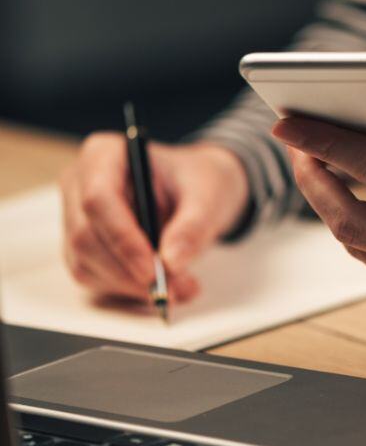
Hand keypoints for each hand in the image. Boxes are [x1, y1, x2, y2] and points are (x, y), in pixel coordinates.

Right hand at [60, 134, 248, 302]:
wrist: (198, 190)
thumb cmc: (199, 181)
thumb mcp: (208, 195)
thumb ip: (194, 226)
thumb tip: (172, 262)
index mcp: (104, 154)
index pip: (98, 200)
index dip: (123, 240)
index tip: (154, 271)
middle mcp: (80, 184)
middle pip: (86, 237)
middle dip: (129, 272)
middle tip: (175, 290)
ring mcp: (77, 217)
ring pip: (86, 263)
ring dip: (131, 287)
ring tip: (180, 288)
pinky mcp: (84, 247)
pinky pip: (95, 278)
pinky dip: (129, 291)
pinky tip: (163, 288)